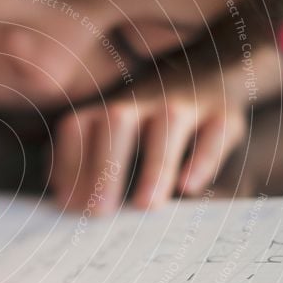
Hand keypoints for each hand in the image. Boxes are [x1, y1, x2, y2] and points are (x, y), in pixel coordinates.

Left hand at [51, 66, 251, 212]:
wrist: (211, 72)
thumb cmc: (147, 117)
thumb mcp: (111, 127)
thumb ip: (83, 156)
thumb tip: (59, 194)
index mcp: (108, 105)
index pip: (78, 128)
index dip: (69, 164)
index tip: (68, 205)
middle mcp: (142, 99)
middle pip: (118, 123)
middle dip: (105, 166)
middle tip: (100, 211)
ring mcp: (185, 103)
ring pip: (168, 127)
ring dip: (155, 167)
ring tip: (146, 205)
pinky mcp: (223, 115)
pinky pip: (214, 134)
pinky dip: (203, 160)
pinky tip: (189, 187)